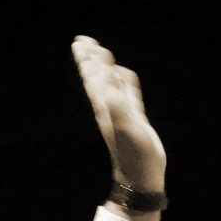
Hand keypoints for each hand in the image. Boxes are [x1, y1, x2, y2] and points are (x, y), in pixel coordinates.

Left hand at [72, 35, 165, 192]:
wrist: (140, 179)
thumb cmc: (134, 155)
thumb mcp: (126, 126)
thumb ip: (117, 101)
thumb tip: (104, 78)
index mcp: (105, 107)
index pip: (93, 77)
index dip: (88, 59)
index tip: (80, 42)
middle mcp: (110, 108)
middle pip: (97, 77)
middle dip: (91, 59)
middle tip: (82, 41)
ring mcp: (122, 113)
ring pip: (111, 84)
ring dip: (105, 68)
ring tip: (99, 56)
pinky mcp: (134, 118)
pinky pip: (128, 94)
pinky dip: (124, 82)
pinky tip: (122, 77)